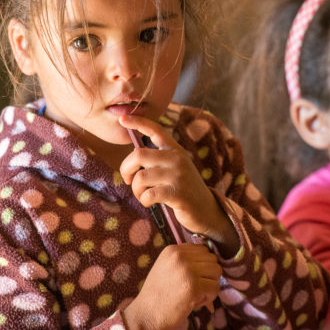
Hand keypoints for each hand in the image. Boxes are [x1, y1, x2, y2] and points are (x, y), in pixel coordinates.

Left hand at [118, 115, 231, 241]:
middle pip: (138, 155)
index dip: (138, 122)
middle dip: (126, 169)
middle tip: (128, 180)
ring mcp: (178, 175)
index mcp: (175, 150)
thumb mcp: (175, 169)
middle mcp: (177, 159)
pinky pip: (148, 194)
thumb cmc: (184, 190)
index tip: (122, 119)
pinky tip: (150, 203)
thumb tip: (133, 157)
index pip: (155, 130)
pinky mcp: (177, 193)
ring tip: (143, 195)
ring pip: (141, 177)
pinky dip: (144, 200)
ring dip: (136, 190)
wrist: (207, 210)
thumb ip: (159, 160)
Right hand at [122, 244, 220, 329]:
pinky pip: (215, 288)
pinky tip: (194, 302)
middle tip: (194, 288)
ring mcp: (187, 270)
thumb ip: (185, 260)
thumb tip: (212, 260)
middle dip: (208, 275)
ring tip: (194, 295)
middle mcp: (180, 256)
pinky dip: (209, 298)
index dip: (202, 265)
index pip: (203, 250)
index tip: (192, 278)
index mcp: (172, 250)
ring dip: (209, 286)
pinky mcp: (194, 287)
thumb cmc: (158, 295)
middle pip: (212, 260)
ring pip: (216, 272)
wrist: (145, 315)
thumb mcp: (166, 268)